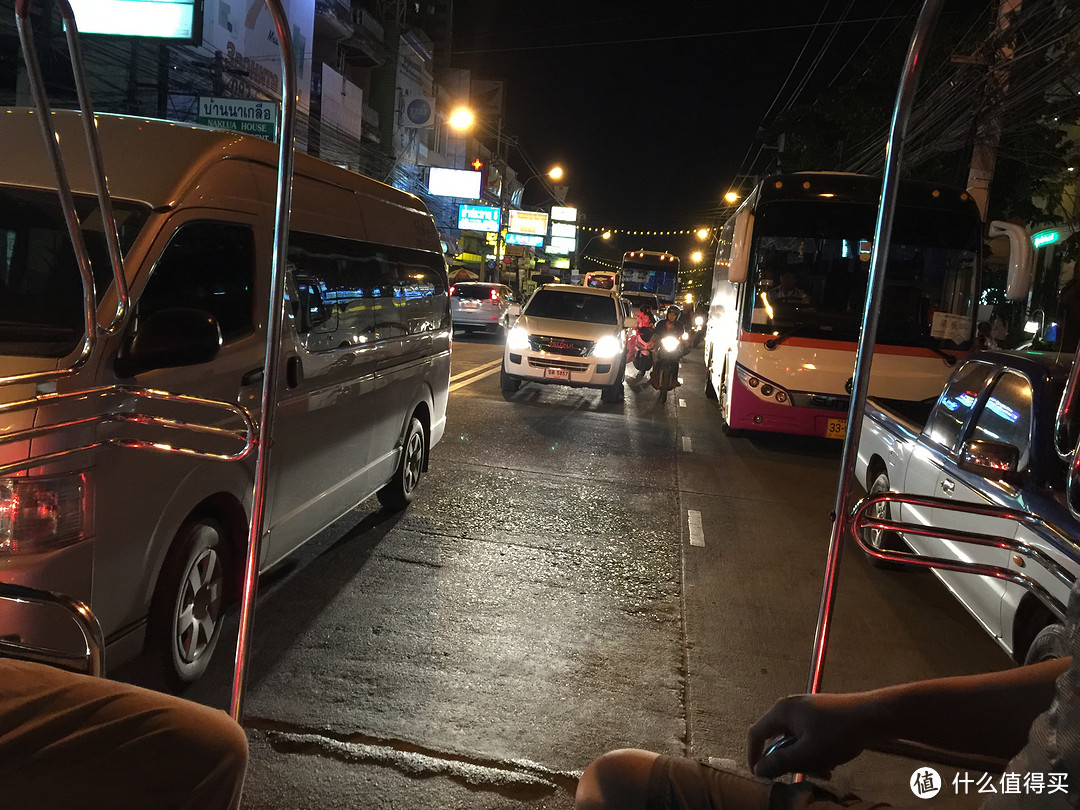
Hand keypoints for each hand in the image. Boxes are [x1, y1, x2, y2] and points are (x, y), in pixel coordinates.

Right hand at [747, 693, 875, 778]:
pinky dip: (815, 751)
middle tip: (806, 774)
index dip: (754, 756)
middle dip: (791, 761)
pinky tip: (831, 761)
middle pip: (778, 739)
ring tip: (825, 769)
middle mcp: (790, 707)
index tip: (760, 775)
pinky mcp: (819, 714)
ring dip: (806, 759)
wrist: (871, 716)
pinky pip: (808, 736)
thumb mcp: (807, 754)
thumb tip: (758, 769)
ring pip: (796, 741)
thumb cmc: (838, 733)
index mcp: (781, 711)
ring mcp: (806, 710)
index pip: (756, 734)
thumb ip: (780, 762)